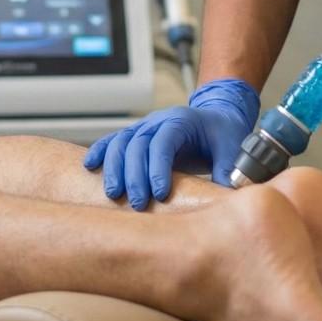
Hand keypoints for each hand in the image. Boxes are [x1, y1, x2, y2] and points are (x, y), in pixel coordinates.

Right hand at [83, 78, 259, 209]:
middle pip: (139, 143)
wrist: (216, 117)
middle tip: (137, 203)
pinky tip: (89, 166)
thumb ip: (229, 172)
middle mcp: (159, 121)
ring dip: (114, 167)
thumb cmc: (223, 134)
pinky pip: (114, 140)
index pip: (165, 141)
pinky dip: (101, 151)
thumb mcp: (232, 150)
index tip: (159, 193)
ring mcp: (145, 127)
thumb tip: (228, 200)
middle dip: (135, 174)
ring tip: (113, 194)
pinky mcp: (136, 136)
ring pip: (122, 142)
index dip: (158, 166)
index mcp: (183, 121)